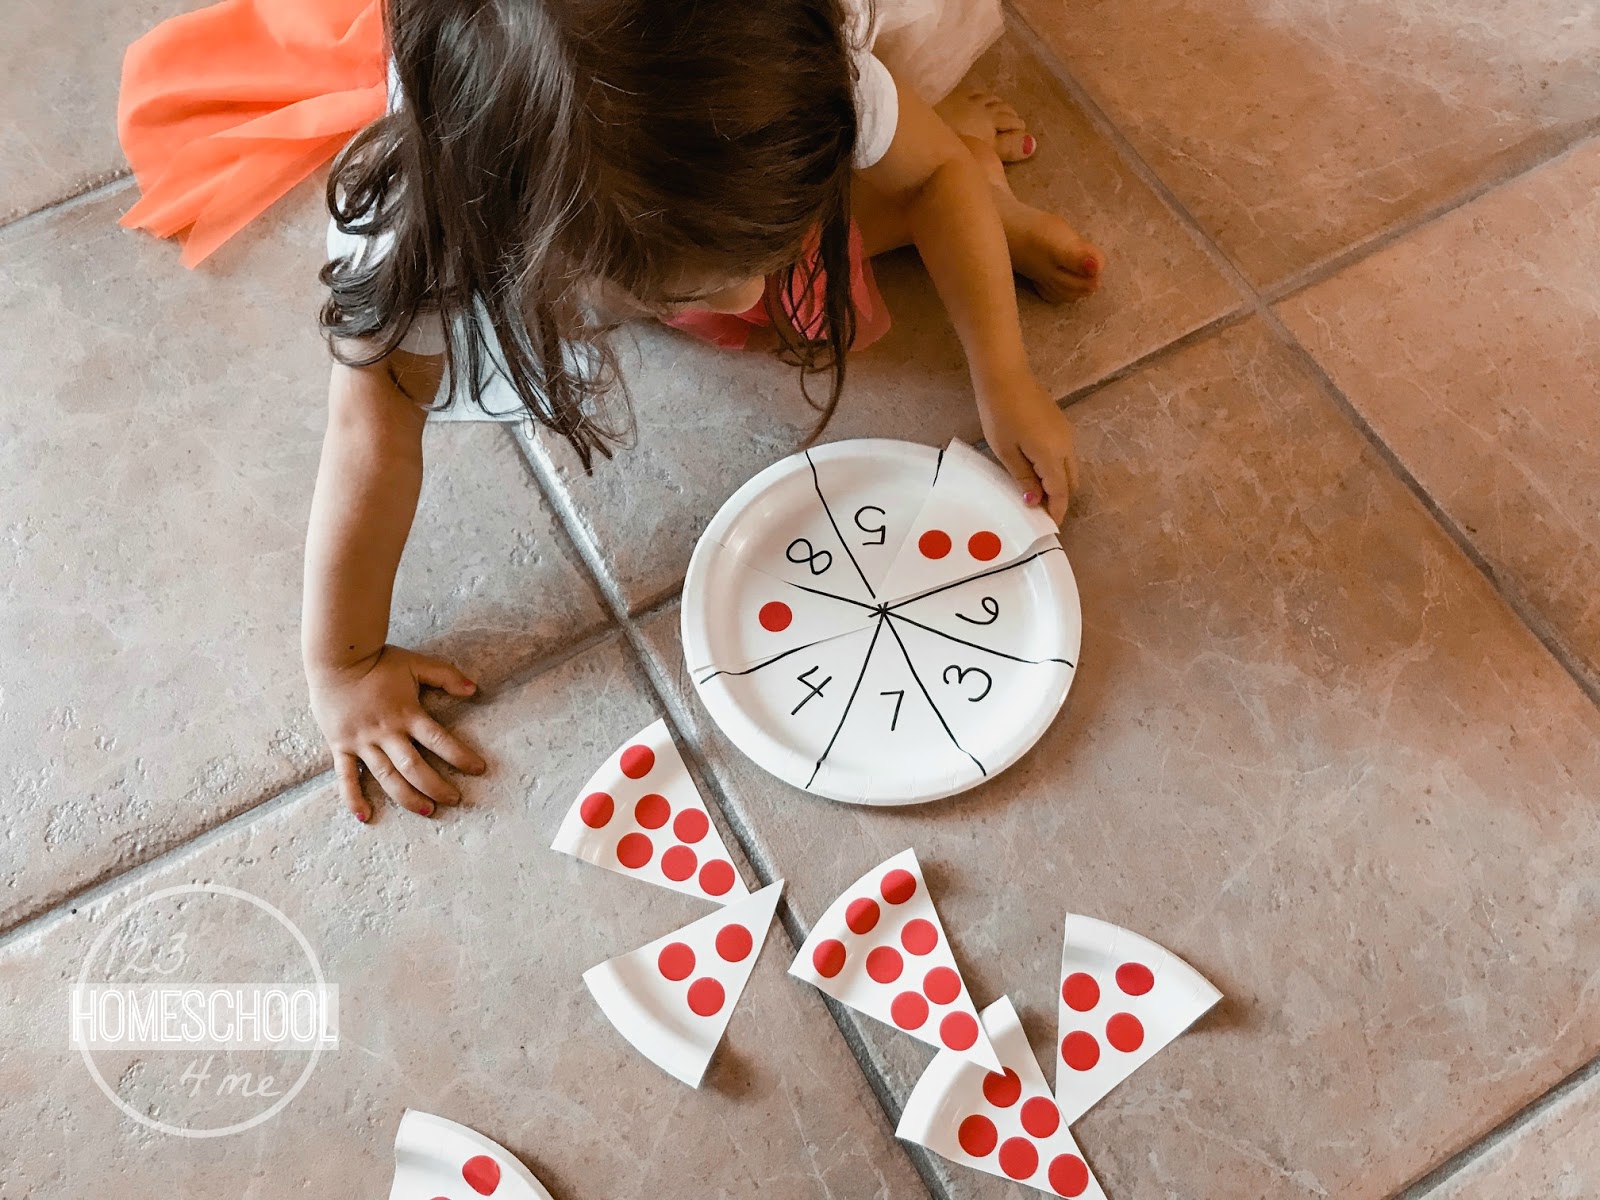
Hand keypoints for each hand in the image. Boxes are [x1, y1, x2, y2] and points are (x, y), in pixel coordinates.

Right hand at [307, 645, 486, 821]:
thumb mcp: (416, 664)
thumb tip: (475, 688)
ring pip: (386, 776)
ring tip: (427, 811)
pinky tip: (365, 816)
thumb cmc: (379, 662)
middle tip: (455, 799)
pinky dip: (353, 797)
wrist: (336, 658)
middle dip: (437, 786)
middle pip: (414, 767)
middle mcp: (386, 732)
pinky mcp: (341, 746)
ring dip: (407, 797)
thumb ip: (446, 676)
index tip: (479, 769)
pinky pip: (346, 776)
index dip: (461, 757)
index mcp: (407, 714)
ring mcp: (362, 742)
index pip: (440, 741)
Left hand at [976, 372, 1079, 523]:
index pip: (1060, 492)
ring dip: (1058, 484)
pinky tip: (1037, 472)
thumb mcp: (1006, 451)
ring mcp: (1066, 433)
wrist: (1005, 375)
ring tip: (1036, 494)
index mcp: (1053, 455)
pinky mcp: (1060, 424)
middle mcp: (1067, 446)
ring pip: (1069, 469)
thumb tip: (1034, 502)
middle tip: (1039, 512)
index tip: (1049, 527)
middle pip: (1070, 482)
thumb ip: (1023, 478)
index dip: (1056, 511)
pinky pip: (1065, 455)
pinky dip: (1056, 469)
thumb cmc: (999, 414)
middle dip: (1059, 499)